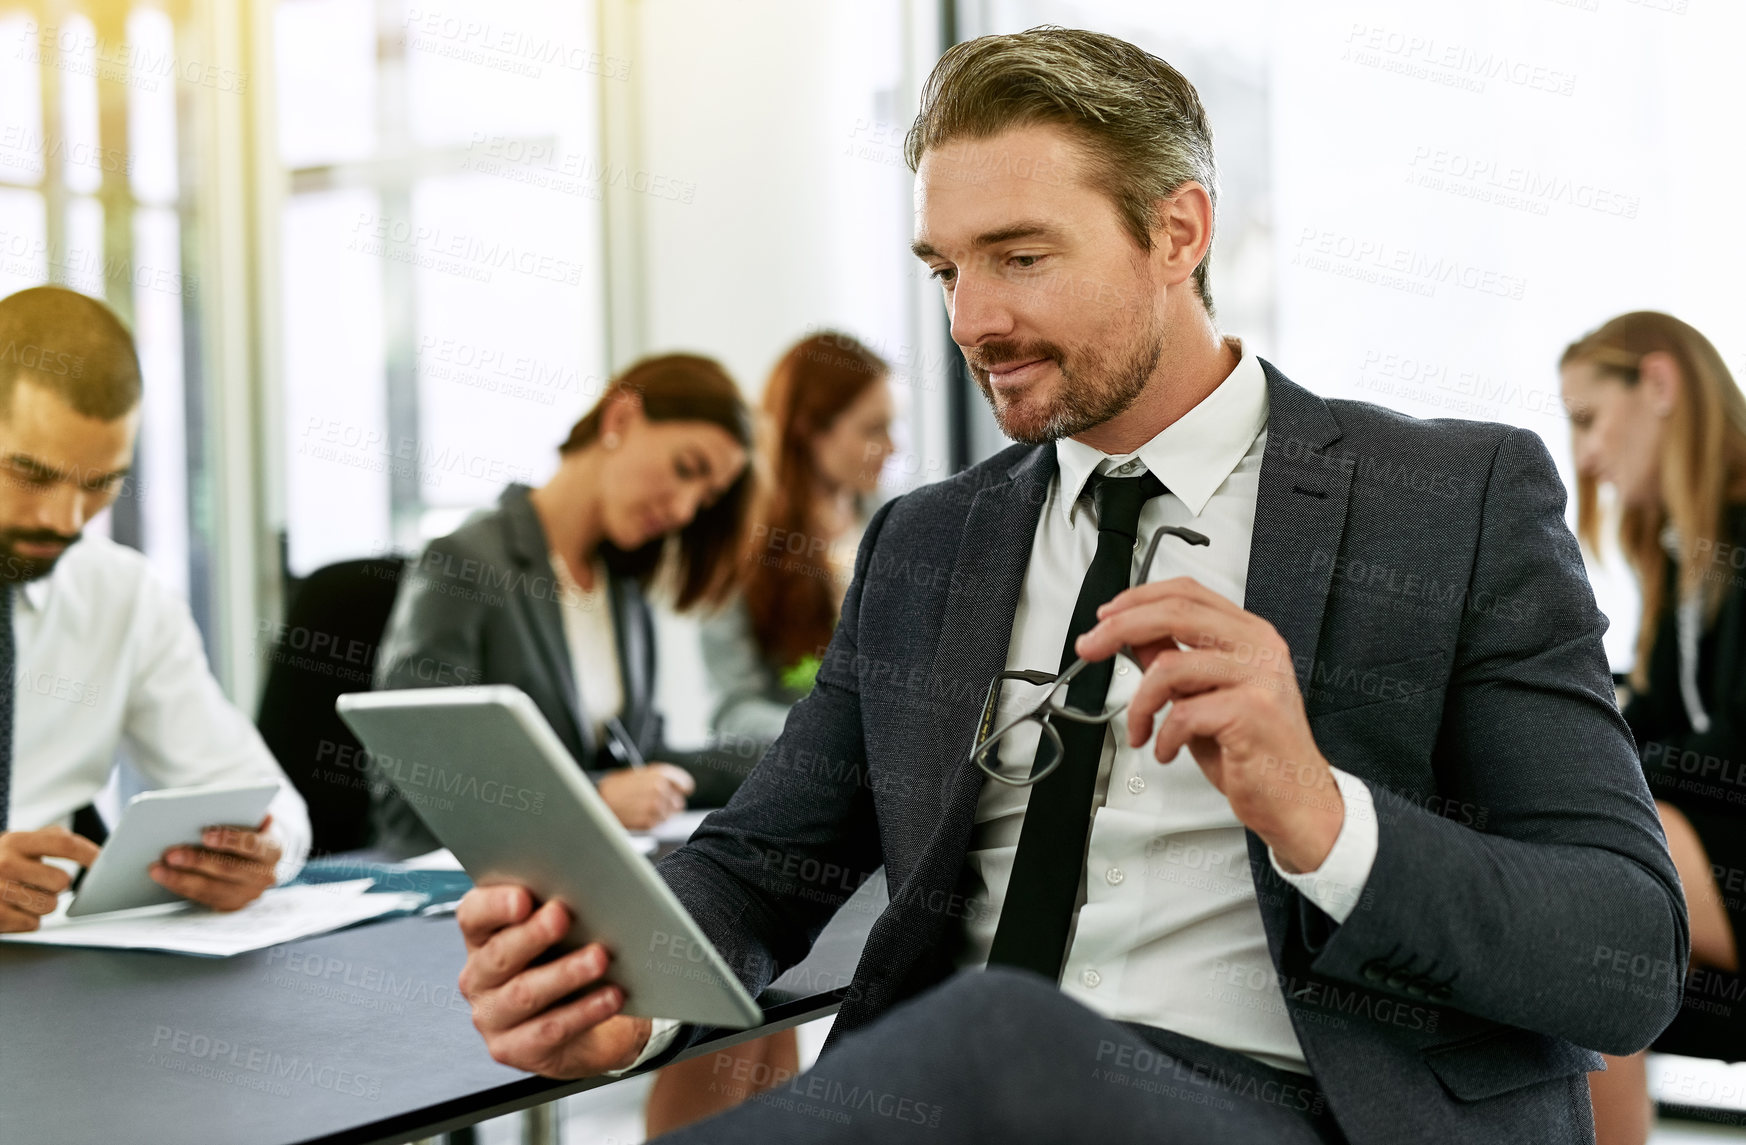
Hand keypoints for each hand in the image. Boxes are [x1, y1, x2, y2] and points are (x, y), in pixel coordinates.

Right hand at [0, 826, 100, 931]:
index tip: (103, 863)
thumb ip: (53, 840)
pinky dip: (27, 920)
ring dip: (43, 904)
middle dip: (57, 885)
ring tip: (24, 896)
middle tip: (40, 883)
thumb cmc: (2, 862)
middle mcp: (5, 864)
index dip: (89, 854)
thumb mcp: (20, 843)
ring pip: (49, 905)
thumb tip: (96, 852)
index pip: (64, 844)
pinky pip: (32, 924)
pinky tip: (13, 909)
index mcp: (16, 841)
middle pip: (61, 881)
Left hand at [149, 814, 281, 910]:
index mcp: (273, 849)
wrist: (260, 855)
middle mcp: (265, 875)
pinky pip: (203, 898)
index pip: (253, 845)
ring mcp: (249, 894)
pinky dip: (181, 887)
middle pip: (228, 869)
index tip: (205, 833)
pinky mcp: (231, 905)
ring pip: (212, 888)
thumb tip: (198, 812)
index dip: (229, 840)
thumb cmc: (249, 829)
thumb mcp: (250, 819)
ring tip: (158, 868)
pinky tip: (164, 877)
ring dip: (181, 878)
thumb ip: (235, 816)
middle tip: (170, 853)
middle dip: (198, 861)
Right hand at [456, 885, 651, 1077]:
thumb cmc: (567, 963)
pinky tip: (611, 996)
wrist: (587, 1027)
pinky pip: (550, 1029)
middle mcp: (479, 977)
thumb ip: (557, 906)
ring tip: (598, 958)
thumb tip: (584, 886)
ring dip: (565, 973)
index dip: (495, 905)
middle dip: (533, 934)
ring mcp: (492, 1017)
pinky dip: (584, 1011)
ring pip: (525, 993)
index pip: (473, 914)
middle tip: (562, 916)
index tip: (523, 897)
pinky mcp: (513, 1049)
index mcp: (482, 937)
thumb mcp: (560, 932)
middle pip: (499, 954)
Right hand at [597, 765, 694, 830]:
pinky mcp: (649, 822)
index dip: (684, 788)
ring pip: (669, 815)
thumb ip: (661, 778)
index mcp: (659, 774)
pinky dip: (651, 821)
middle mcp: (660, 789)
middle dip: (669, 803)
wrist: (599, 800)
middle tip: (654, 801)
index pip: (685, 783)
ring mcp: (655, 806)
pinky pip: (658, 824)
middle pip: (678, 802)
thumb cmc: (617, 786)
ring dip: (660, 813)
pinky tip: (639, 815)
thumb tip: (679, 785)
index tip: (683, 791)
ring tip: (643, 808)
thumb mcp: (639, 773)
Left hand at [1076, 576, 1343, 872]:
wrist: (1297, 800)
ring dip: (1141, 704)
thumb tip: (1132, 637)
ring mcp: (1258, 676)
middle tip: (1090, 648)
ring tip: (1142, 729)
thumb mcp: (1205, 697)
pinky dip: (1164, 736)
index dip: (1138, 599)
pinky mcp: (1251, 711)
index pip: (1187, 593)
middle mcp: (1259, 647)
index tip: (1105, 616)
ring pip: (1170, 666)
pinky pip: (1183, 713)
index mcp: (1250, 635)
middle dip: (1119, 628)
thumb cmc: (1255, 752)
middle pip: (1175, 613)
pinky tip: (1168, 750)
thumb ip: (1174, 661)